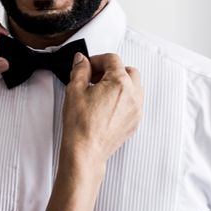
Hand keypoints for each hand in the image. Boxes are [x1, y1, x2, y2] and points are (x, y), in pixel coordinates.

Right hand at [62, 52, 142, 169]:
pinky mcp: (134, 122)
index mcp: (119, 83)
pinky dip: (124, 99)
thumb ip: (80, 70)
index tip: (87, 66)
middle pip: (128, 70)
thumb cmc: (81, 125)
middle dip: (111, 70)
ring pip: (135, 86)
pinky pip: (134, 103)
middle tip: (94, 77)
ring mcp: (136, 110)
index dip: (97, 60)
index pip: (112, 59)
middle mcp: (133, 95)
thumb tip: (82, 61)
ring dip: (120, 83)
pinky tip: (106, 105)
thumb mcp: (74, 90)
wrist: (85, 150)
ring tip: (101, 91)